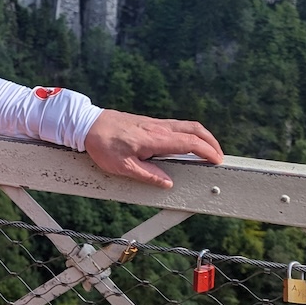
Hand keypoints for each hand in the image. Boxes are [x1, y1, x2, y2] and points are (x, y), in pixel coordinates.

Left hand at [83, 110, 222, 188]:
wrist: (87, 124)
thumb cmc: (102, 145)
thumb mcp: (123, 167)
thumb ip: (148, 175)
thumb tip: (168, 183)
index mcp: (155, 139)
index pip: (190, 143)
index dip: (207, 151)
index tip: (217, 161)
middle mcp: (158, 127)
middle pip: (194, 129)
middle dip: (211, 141)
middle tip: (218, 156)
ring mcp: (154, 122)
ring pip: (186, 125)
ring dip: (201, 136)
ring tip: (207, 150)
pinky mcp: (149, 121)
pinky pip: (176, 125)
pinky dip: (189, 133)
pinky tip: (186, 143)